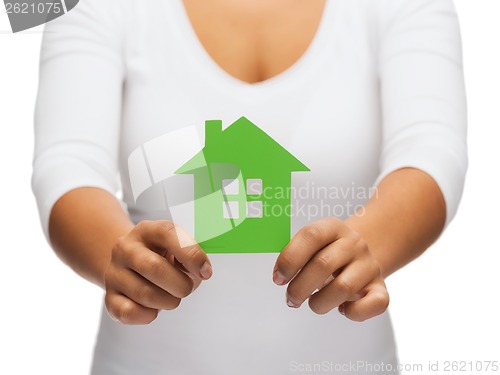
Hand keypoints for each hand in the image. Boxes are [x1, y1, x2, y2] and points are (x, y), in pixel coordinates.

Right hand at [104, 220, 211, 324]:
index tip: (206, 272)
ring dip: (168, 301)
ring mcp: (114, 272)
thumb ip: (192, 256)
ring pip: (145, 294)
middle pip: (154, 267)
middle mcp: (125, 248)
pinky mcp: (109, 297)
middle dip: (180, 284)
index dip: (191, 254)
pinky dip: (149, 315)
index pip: (168, 233)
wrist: (130, 264)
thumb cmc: (164, 257)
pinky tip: (153, 307)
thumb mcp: (179, 248)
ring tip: (171, 297)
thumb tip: (202, 271)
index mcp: (147, 230)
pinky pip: (130, 313)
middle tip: (187, 288)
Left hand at [273, 218, 388, 320]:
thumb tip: (279, 274)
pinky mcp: (381, 288)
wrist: (360, 255)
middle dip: (299, 287)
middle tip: (291, 299)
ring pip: (343, 288)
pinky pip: (373, 304)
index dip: (290, 259)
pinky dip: (352, 312)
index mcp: (332, 228)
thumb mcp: (312, 245)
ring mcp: (369, 265)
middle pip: (323, 264)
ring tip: (313, 303)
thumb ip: (295, 254)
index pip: (310, 236)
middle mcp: (354, 243)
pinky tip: (341, 308)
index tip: (278, 278)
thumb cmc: (327, 253)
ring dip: (320, 303)